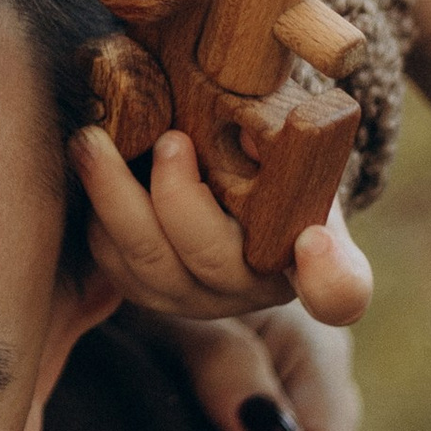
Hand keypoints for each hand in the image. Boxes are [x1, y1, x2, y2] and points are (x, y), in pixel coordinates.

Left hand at [72, 122, 372, 328]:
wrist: (225, 174)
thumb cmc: (263, 151)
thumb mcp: (284, 136)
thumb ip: (280, 136)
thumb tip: (248, 132)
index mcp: (314, 253)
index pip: (339, 290)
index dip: (330, 278)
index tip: (314, 241)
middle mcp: (257, 288)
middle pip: (213, 259)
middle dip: (178, 196)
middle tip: (168, 139)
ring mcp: (199, 299)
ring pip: (149, 265)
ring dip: (114, 198)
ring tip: (91, 141)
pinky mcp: (149, 292)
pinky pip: (114, 263)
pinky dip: (98, 214)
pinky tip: (92, 164)